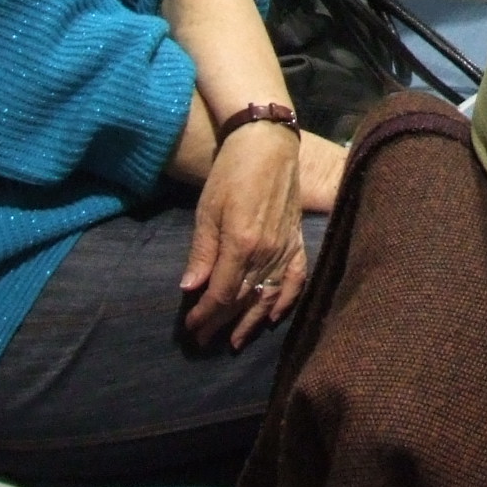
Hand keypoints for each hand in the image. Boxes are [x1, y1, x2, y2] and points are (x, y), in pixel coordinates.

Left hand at [182, 123, 304, 348]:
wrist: (268, 145)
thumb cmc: (231, 173)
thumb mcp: (207, 210)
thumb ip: (201, 252)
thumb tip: (189, 288)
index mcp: (241, 245)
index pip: (220, 293)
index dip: (204, 314)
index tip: (190, 328)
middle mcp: (266, 253)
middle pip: (242, 299)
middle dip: (221, 323)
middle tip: (203, 341)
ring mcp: (285, 249)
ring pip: (268, 296)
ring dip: (251, 322)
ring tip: (236, 341)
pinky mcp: (296, 242)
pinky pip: (296, 279)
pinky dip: (286, 301)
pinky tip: (273, 316)